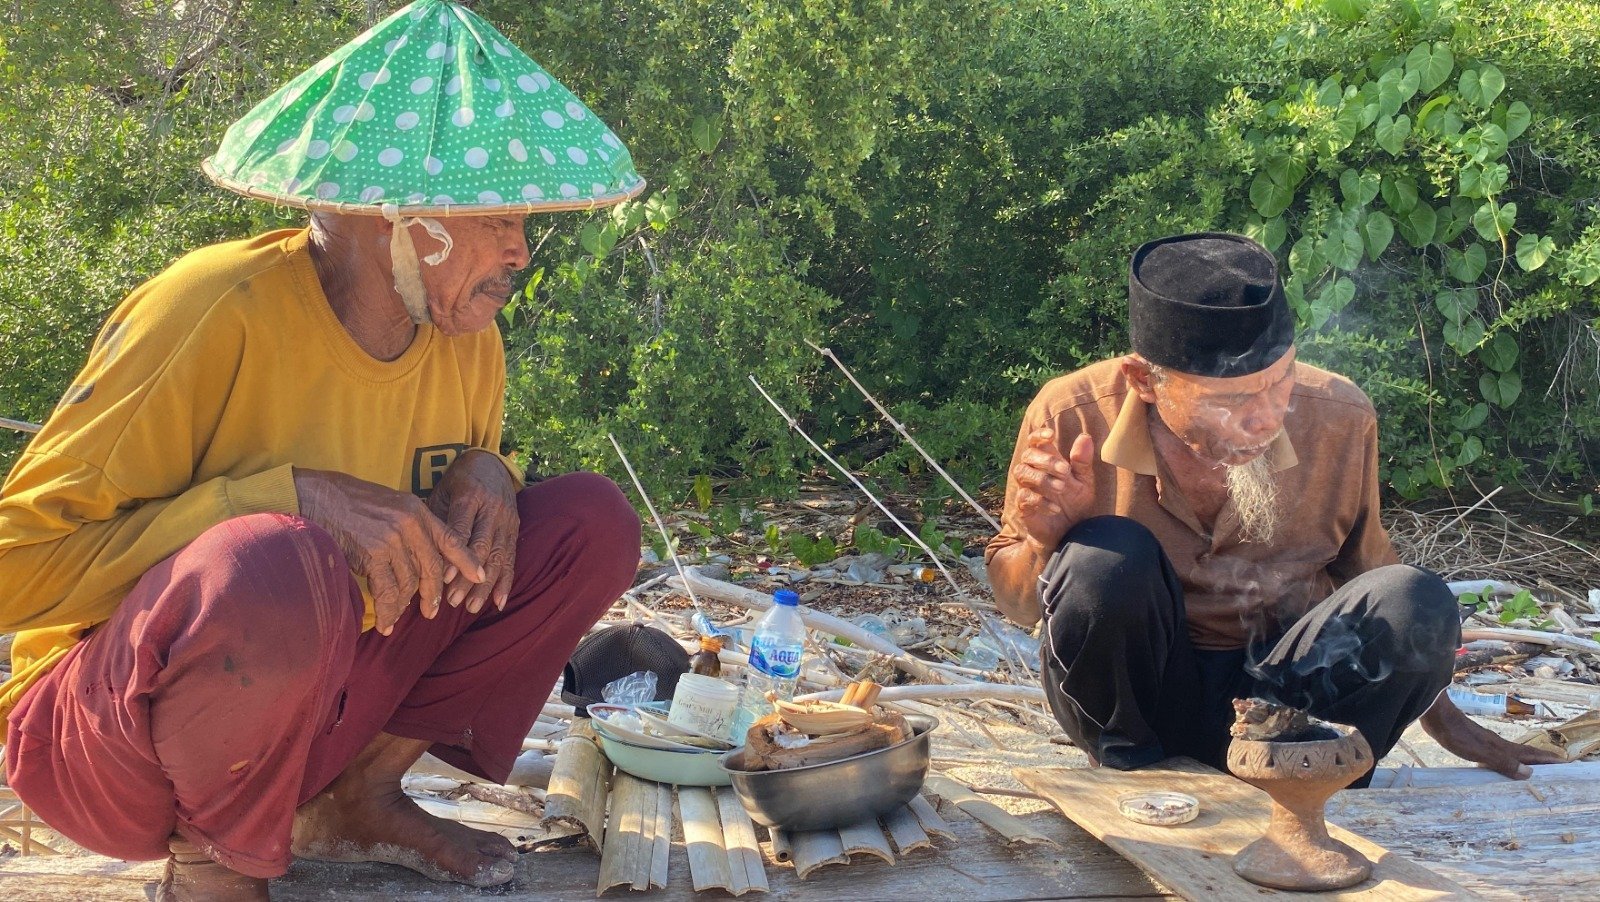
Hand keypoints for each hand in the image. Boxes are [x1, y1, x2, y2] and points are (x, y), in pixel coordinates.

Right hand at [295, 468, 483, 634]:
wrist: (318, 497)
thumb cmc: (352, 502)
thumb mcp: (392, 504)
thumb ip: (411, 525)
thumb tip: (424, 555)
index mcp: (417, 510)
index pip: (451, 538)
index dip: (467, 560)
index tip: (480, 576)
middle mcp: (409, 524)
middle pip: (432, 567)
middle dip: (433, 593)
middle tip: (432, 611)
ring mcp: (392, 539)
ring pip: (409, 582)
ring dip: (405, 604)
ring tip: (399, 617)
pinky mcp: (372, 554)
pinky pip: (387, 591)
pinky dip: (388, 610)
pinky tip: (386, 622)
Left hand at [427, 449, 519, 615]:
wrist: (490, 464)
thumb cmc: (457, 481)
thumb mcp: (442, 491)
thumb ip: (436, 519)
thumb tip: (420, 554)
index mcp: (469, 496)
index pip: (462, 530)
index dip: (453, 556)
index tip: (441, 579)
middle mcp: (492, 509)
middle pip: (481, 548)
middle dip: (467, 577)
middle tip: (451, 600)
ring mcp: (506, 521)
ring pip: (497, 557)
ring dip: (485, 586)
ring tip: (471, 607)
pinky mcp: (515, 530)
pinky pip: (512, 559)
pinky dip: (506, 582)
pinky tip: (498, 602)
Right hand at [1010, 426, 1095, 554]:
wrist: (1069, 533)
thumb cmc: (1075, 505)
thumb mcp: (1084, 483)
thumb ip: (1082, 462)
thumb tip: (1084, 437)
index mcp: (1047, 463)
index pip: (1035, 442)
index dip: (1039, 435)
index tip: (1051, 436)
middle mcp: (1034, 472)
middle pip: (1027, 455)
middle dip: (1046, 461)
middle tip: (1065, 470)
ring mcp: (1027, 489)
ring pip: (1021, 473)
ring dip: (1042, 479)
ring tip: (1061, 488)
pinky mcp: (1023, 507)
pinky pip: (1024, 498)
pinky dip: (1040, 501)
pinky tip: (1055, 508)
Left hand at [1419, 694, 1567, 778]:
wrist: (1435, 715)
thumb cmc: (1456, 734)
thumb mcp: (1480, 751)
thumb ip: (1502, 761)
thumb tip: (1529, 774)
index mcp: (1501, 746)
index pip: (1529, 754)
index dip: (1546, 759)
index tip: (1564, 763)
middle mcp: (1496, 742)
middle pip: (1522, 752)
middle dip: (1539, 760)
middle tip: (1553, 768)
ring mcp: (1484, 740)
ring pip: (1509, 752)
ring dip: (1522, 760)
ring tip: (1529, 771)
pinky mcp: (1471, 740)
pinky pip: (1495, 753)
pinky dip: (1504, 760)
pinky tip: (1498, 765)